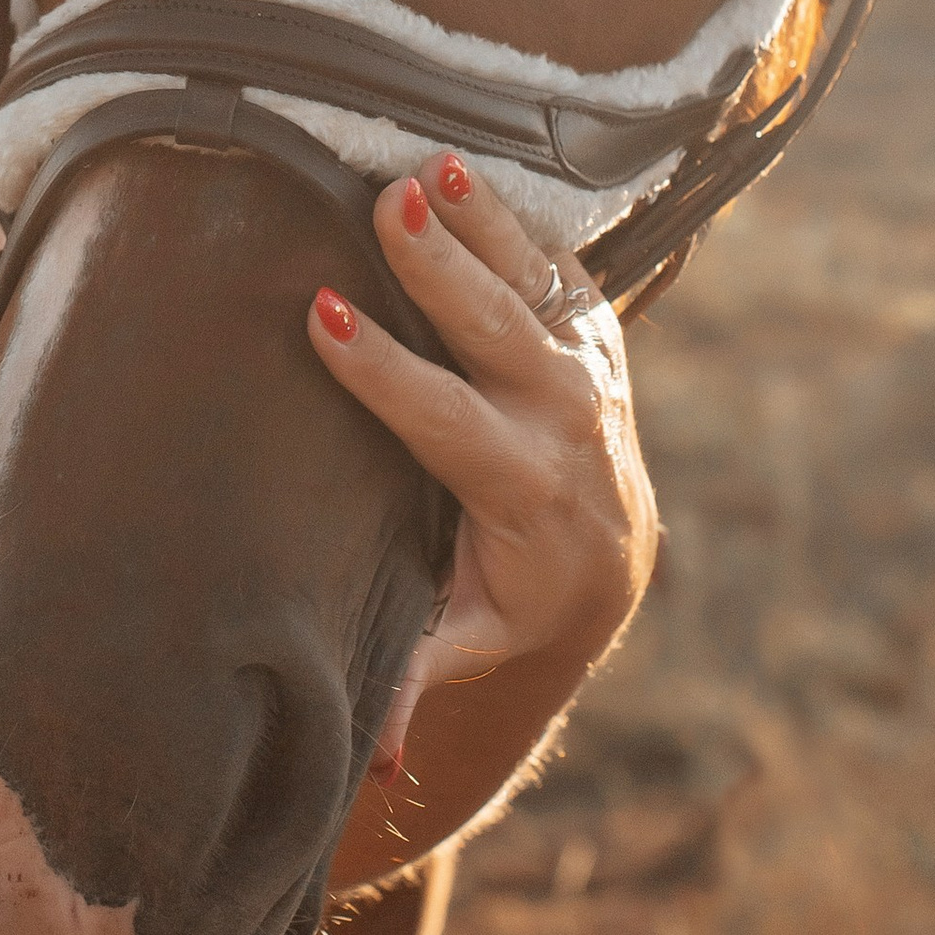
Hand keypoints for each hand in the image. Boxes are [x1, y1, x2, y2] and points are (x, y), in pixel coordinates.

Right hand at [308, 151, 657, 777]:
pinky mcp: (592, 330)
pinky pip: (553, 265)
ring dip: (480, 222)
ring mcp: (587, 368)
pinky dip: (510, 215)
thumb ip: (418, 680)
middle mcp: (566, 421)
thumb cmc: (508, 597)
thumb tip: (376, 769)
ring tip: (425, 165)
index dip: (386, 372)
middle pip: (497, 333)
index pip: (449, 423)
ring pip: (531, 285)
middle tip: (385, 203)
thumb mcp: (466, 639)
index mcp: (525, 493)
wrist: (611, 556)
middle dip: (441, 270)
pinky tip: (461, 166)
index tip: (323, 318)